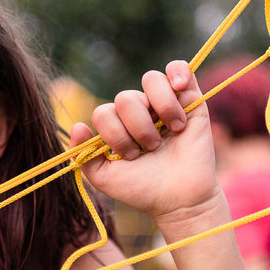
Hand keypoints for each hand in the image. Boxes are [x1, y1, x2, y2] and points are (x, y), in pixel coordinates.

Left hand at [69, 60, 223, 231]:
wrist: (180, 201)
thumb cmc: (143, 189)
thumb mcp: (105, 178)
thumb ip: (84, 156)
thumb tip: (78, 125)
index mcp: (118, 126)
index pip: (104, 112)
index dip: (114, 133)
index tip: (131, 155)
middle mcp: (140, 112)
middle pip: (125, 98)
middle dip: (137, 127)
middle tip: (152, 147)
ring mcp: (165, 104)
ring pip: (150, 80)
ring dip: (160, 108)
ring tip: (172, 129)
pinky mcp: (191, 100)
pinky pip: (178, 68)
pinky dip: (177, 72)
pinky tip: (178, 86)